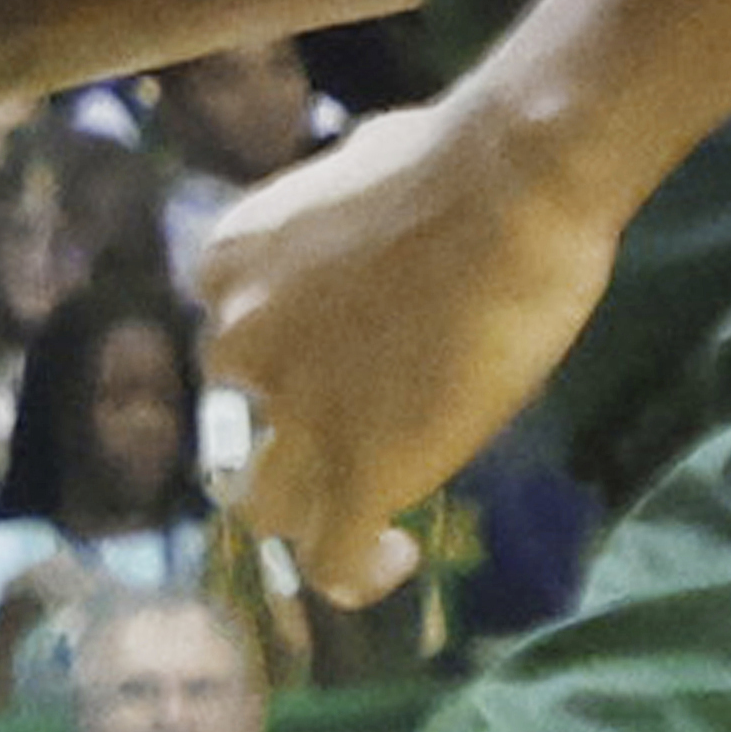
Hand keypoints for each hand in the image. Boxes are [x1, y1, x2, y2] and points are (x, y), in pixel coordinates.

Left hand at [196, 90, 605, 605]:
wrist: (503, 190)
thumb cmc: (450, 159)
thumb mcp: (352, 174)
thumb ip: (337, 221)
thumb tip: (369, 203)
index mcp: (228, 262)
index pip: (237, 332)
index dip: (289, 353)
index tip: (348, 358)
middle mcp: (238, 338)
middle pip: (243, 410)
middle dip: (298, 422)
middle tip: (372, 425)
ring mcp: (293, 410)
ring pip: (266, 503)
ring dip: (308, 511)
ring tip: (365, 515)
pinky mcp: (357, 468)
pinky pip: (326, 557)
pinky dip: (351, 572)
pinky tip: (394, 557)